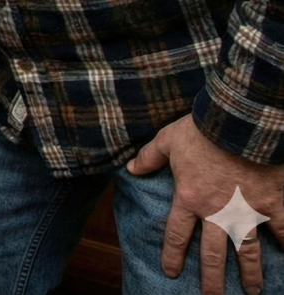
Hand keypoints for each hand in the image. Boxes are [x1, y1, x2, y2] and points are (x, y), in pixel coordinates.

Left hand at [127, 114, 283, 294]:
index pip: (177, 235)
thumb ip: (150, 157)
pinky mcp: (273, 204)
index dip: (173, 256)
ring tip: (252, 291)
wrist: (240, 124)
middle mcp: (217, 213)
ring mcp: (247, 212)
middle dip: (212, 279)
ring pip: (247, 251)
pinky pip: (283, 231)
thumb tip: (131, 168)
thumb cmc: (202, 130)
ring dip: (250, 273)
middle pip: (213, 254)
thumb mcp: (168, 140)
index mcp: (189, 199)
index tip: (172, 273)